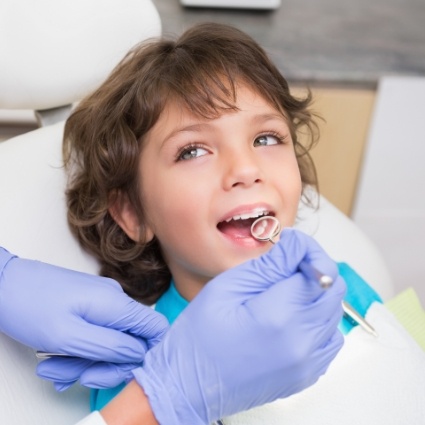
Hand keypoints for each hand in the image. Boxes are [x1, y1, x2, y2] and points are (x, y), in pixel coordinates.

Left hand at [0, 247, 168, 388]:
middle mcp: (114, 301)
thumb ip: (110, 347)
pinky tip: (58, 359)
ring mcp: (102, 303)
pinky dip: (79, 352)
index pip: (156, 328)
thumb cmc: (29, 305)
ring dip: (85, 362)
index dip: (147, 354)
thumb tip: (139, 354)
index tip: (122, 370)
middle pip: (130, 342)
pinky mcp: (90, 306)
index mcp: (116, 304)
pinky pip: (95, 335)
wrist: (4, 284)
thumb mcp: (70, 336)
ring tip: (55, 368)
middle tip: (79, 376)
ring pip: (109, 343)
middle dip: (105, 366)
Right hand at [132, 229, 345, 424]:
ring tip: (283, 294)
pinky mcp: (306, 375)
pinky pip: (329, 338)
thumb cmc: (199, 337)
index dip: (308, 252)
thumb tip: (297, 244)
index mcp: (279, 316)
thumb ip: (269, 264)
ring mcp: (307, 363)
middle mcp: (301, 342)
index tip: (291, 249)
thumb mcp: (227, 287)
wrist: (190, 385)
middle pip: (334, 290)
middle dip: (314, 270)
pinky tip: (290, 318)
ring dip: (315, 295)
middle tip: (284, 268)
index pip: (321, 270)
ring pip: (334, 312)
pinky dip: (316, 321)